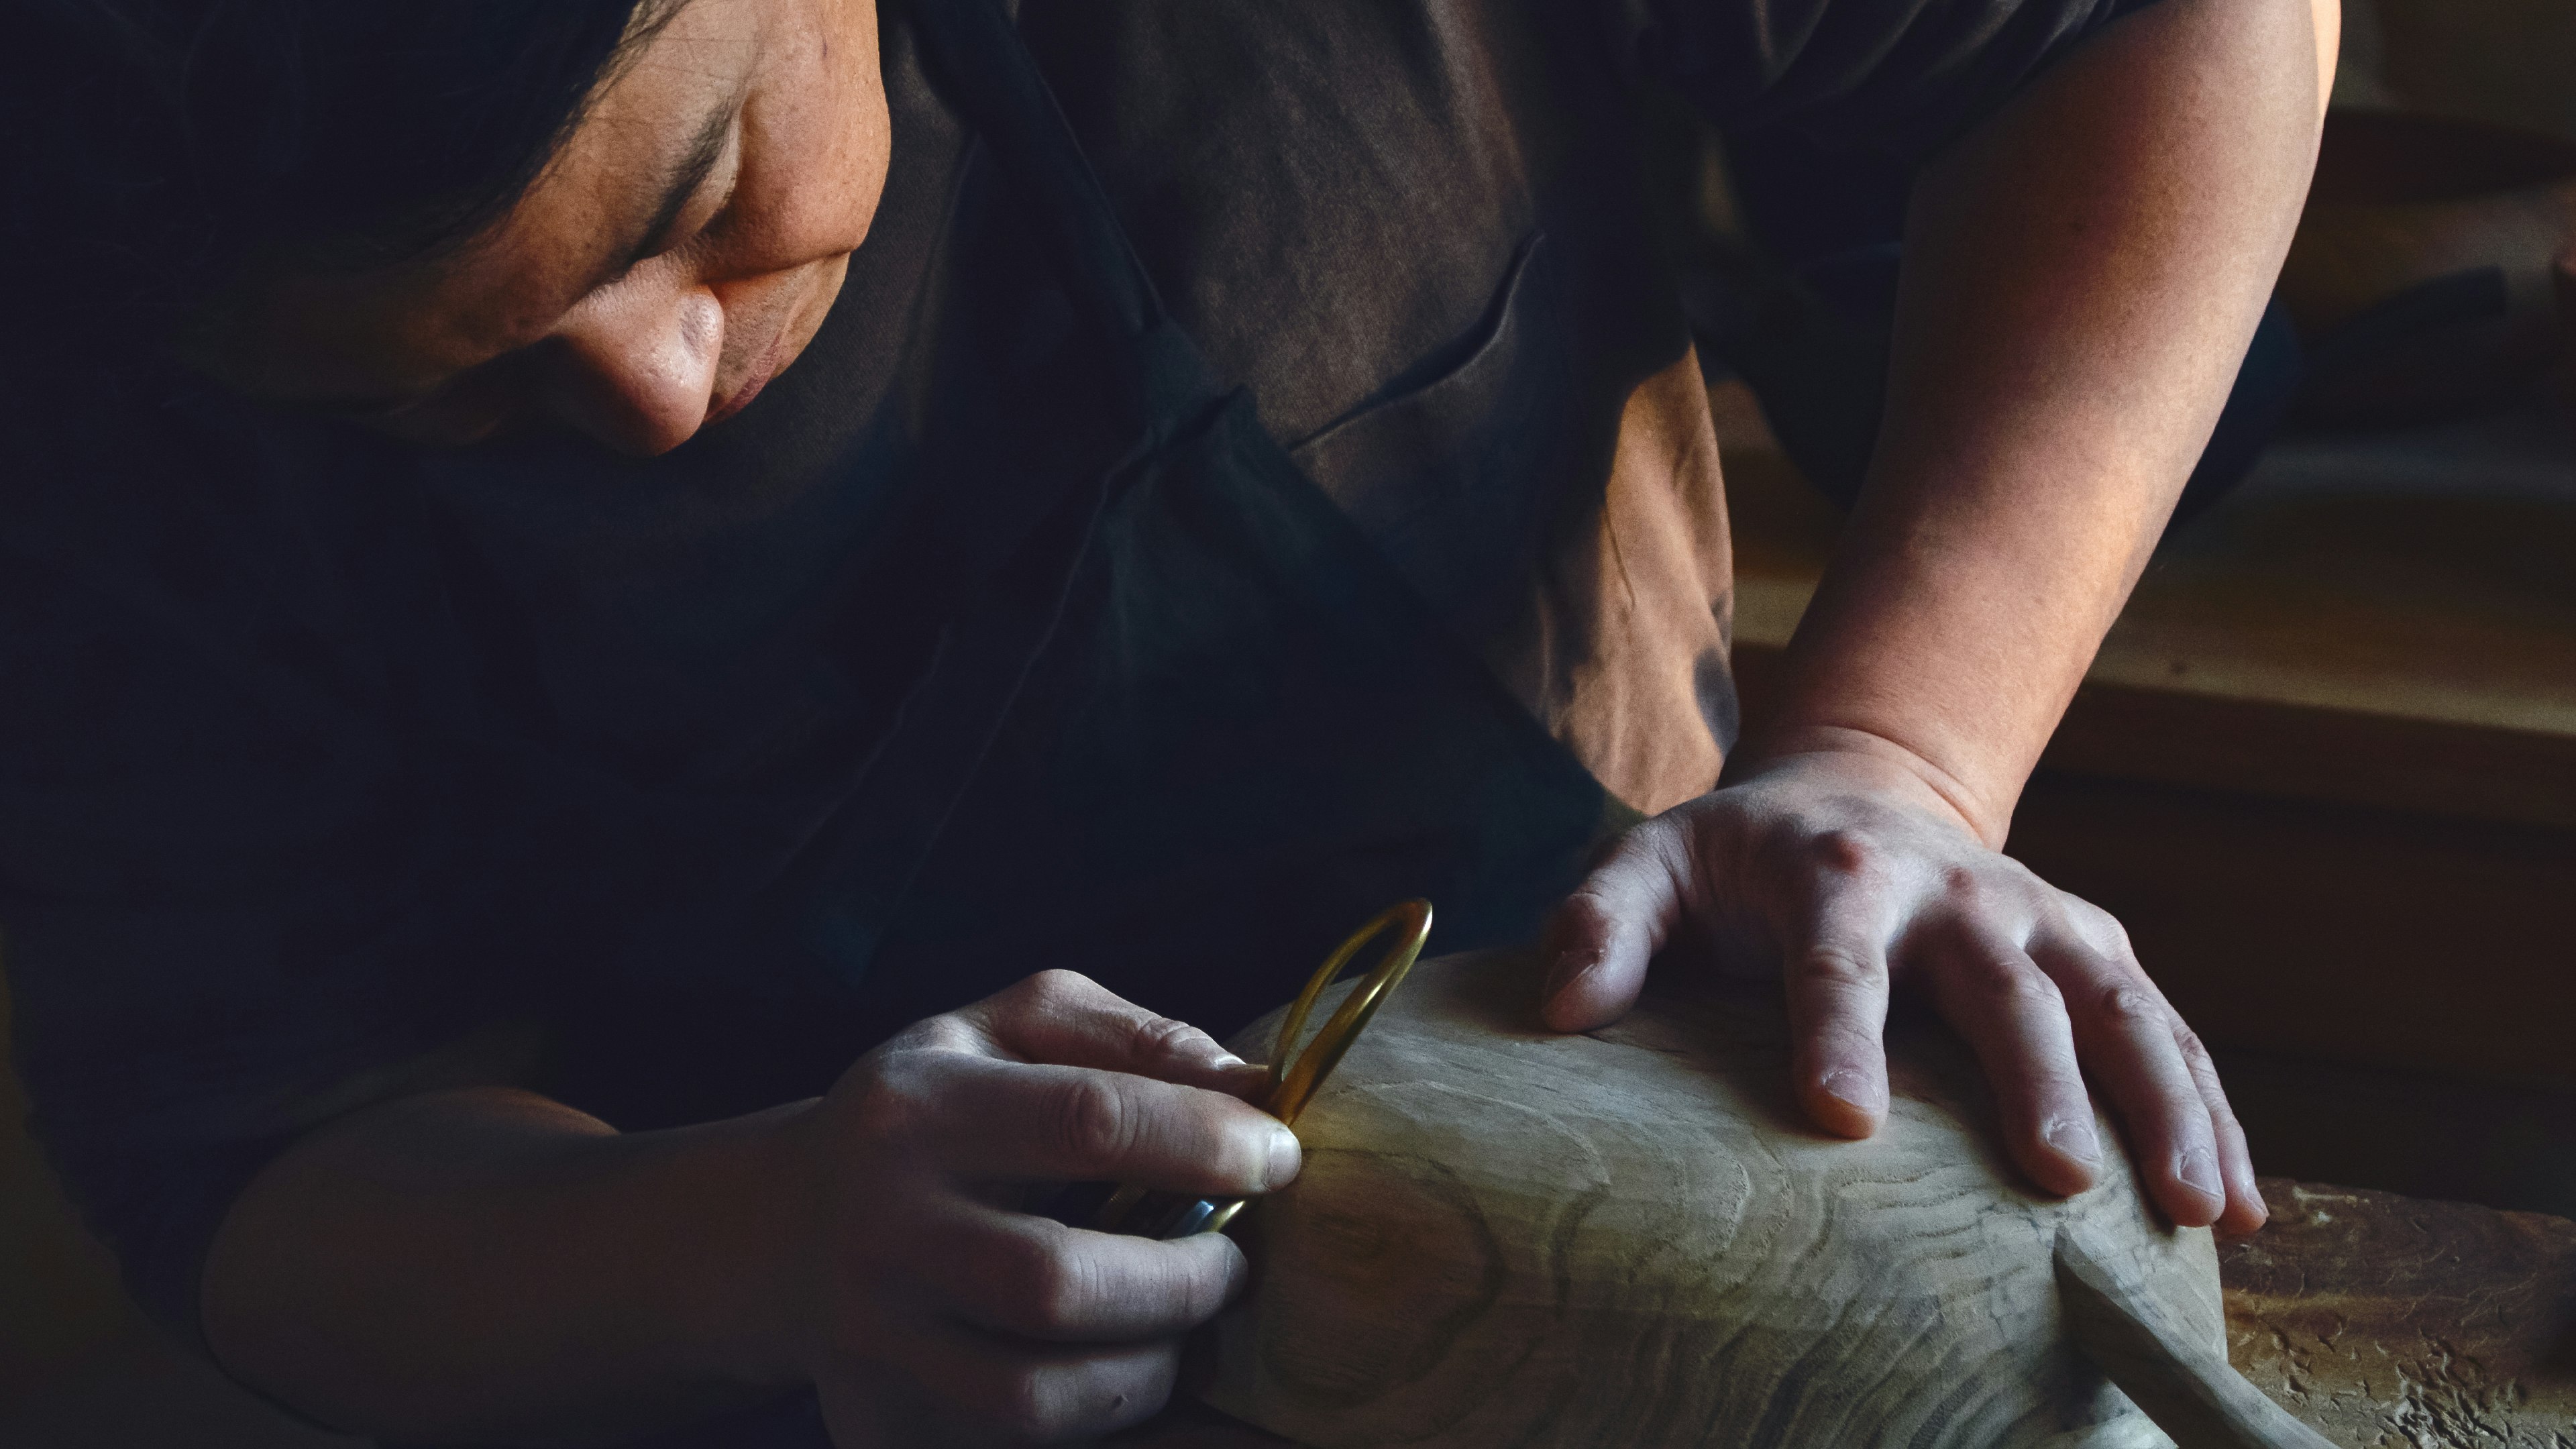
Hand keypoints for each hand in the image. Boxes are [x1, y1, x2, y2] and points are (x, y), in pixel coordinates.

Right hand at [782, 971, 1299, 1445]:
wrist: (784, 1230)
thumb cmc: (933, 1112)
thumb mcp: (1007, 1029)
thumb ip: (1126, 1036)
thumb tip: (1247, 1086)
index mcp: (918, 1111)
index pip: (1087, 1121)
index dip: (1205, 1143)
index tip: (1278, 1158)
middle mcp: (882, 1230)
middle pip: (1057, 1286)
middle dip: (1183, 1282)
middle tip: (1235, 1266)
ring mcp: (874, 1343)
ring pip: (1039, 1398)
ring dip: (1151, 1371)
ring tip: (1181, 1328)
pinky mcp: (884, 1428)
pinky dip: (1115, 1433)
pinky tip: (1147, 1382)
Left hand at [1537, 746, 2264, 1234]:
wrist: (1857, 792)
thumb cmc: (1738, 859)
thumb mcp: (1653, 863)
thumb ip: (1600, 926)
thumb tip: (1562, 1011)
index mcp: (1839, 874)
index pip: (1837, 959)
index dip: (1838, 1033)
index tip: (1842, 1119)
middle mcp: (1958, 892)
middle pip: (2006, 987)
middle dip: (2037, 1080)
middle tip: (2059, 1178)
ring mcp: (2043, 921)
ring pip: (2121, 1008)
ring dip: (2164, 1104)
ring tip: (2189, 1209)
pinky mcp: (2095, 952)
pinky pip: (2168, 1034)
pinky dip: (2213, 1113)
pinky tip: (2236, 1208)